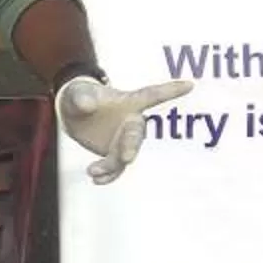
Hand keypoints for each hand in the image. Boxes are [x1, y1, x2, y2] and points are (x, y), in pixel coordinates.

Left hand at [57, 74, 190, 184]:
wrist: (73, 115)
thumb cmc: (80, 97)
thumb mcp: (76, 94)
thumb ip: (82, 98)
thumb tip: (88, 105)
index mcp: (129, 102)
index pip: (152, 95)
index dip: (171, 90)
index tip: (190, 84)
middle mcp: (131, 122)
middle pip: (136, 135)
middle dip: (132, 146)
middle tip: (127, 158)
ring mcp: (124, 140)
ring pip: (124, 156)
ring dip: (111, 166)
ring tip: (92, 170)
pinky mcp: (115, 154)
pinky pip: (116, 168)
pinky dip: (107, 175)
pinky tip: (95, 178)